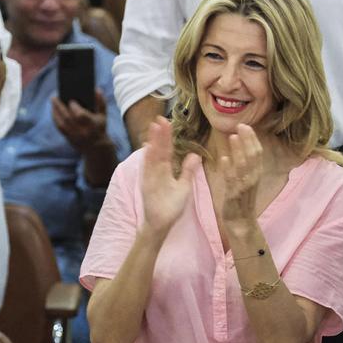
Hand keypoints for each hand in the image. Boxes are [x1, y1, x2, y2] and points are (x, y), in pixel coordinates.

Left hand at [52, 90, 109, 151]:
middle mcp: (82, 131)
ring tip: (53, 101)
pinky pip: (59, 127)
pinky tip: (54, 110)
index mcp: (92, 125)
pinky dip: (55, 118)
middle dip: (60, 107)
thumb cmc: (99, 128)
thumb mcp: (103, 116)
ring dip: (55, 111)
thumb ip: (101, 102)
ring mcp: (74, 136)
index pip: (81, 116)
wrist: (96, 148)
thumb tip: (97, 89)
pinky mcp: (68, 138)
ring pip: (61, 123)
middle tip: (55, 97)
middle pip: (68, 118)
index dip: (75, 108)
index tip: (71, 101)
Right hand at [140, 116, 200, 233]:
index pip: (166, 150)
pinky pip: (147, 171)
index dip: (166, 137)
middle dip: (159, 135)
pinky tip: (148, 148)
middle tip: (160, 118)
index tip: (167, 122)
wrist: (161, 224)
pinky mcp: (147, 186)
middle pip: (158, 150)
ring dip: (153, 143)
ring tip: (155, 128)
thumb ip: (188, 170)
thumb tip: (195, 155)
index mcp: (164, 170)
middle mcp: (156, 171)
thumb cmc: (171, 207)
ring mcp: (150, 178)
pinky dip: (147, 159)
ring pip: (152, 157)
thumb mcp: (184, 186)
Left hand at [214, 124, 262, 231]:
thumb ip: (242, 163)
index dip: (252, 138)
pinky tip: (224, 159)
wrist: (241, 221)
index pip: (257, 152)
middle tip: (240, 126)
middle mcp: (253, 177)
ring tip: (232, 137)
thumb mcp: (245, 178)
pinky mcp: (234, 194)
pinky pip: (232, 180)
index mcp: (256, 172)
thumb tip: (236, 145)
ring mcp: (245, 185)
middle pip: (253, 155)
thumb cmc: (241, 198)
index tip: (245, 126)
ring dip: (238, 150)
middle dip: (247, 140)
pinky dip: (228, 169)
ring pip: (244, 165)